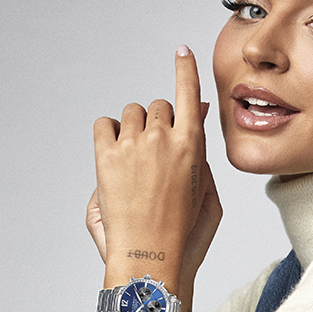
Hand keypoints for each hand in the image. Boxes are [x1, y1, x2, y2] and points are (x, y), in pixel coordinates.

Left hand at [89, 48, 219, 284]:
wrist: (152, 259)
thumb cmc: (183, 235)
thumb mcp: (208, 194)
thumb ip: (202, 152)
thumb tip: (197, 114)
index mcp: (193, 147)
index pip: (189, 94)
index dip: (186, 69)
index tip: (182, 52)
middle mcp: (164, 139)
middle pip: (158, 106)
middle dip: (157, 124)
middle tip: (155, 159)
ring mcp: (134, 146)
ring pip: (132, 113)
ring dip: (133, 129)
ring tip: (135, 166)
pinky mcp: (107, 157)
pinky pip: (104, 125)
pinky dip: (108, 136)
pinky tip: (115, 161)